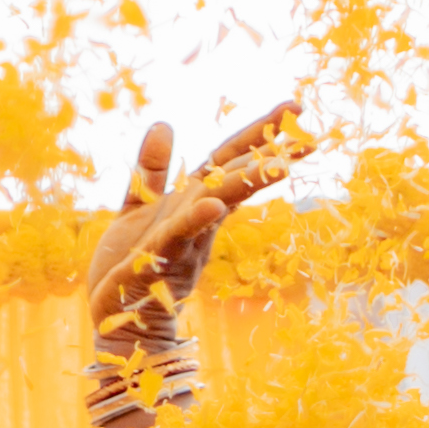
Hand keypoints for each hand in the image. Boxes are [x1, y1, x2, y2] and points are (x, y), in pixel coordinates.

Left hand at [82, 101, 311, 351]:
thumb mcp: (138, 206)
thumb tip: (165, 123)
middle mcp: (195, 219)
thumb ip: (153, 169)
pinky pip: (178, 238)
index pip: (229, 159)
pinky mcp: (156, 262)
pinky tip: (212, 206)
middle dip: (270, 157)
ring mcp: (180, 241)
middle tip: (311, 137)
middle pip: (234, 179)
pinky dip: (195, 221)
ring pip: (216, 206)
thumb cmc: (129, 265)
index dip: (258, 132)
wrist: (118, 320)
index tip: (294, 107)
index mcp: (192, 201)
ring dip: (246, 183)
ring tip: (280, 163)